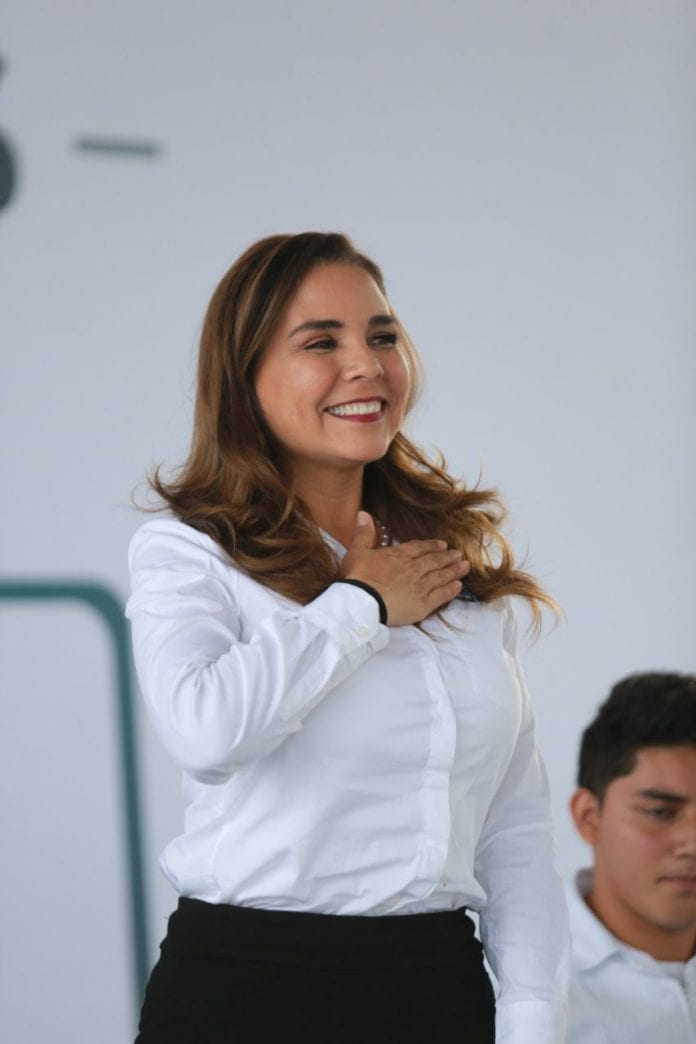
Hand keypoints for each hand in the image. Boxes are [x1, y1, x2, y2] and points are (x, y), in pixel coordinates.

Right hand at [341, 511, 470, 625]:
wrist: (362, 602)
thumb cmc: (357, 577)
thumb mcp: (356, 551)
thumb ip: (363, 533)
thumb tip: (363, 513)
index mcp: (398, 556)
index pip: (419, 548)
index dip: (431, 546)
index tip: (442, 544)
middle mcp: (413, 569)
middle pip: (434, 561)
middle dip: (447, 557)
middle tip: (459, 554)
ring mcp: (420, 587)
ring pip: (441, 576)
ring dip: (453, 570)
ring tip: (465, 566)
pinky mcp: (423, 605)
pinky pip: (441, 595)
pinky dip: (450, 590)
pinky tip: (458, 585)